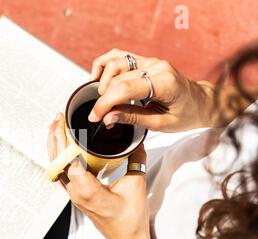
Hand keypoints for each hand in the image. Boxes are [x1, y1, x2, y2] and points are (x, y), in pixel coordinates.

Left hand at [47, 113, 151, 238]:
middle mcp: (76, 193)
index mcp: (88, 190)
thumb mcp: (136, 185)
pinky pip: (63, 174)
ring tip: (55, 128)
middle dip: (55, 138)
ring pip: (57, 168)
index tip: (63, 123)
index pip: (68, 161)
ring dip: (55, 148)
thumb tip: (137, 139)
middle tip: (56, 118)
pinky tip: (63, 148)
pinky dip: (60, 158)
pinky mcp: (76, 197)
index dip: (63, 141)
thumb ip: (135, 159)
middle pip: (57, 162)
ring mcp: (74, 196)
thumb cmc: (130, 219)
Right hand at [88, 48, 215, 131]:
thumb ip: (132, 118)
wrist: (202, 103)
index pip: (125, 88)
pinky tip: (98, 78)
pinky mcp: (144, 61)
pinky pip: (118, 56)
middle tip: (98, 116)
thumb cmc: (186, 114)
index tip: (95, 117)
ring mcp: (149, 61)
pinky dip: (104, 65)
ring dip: (102, 82)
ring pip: (114, 63)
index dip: (105, 103)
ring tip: (103, 100)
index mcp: (164, 82)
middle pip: (117, 78)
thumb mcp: (161, 124)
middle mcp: (156, 66)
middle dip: (102, 99)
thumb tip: (108, 117)